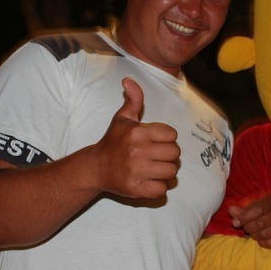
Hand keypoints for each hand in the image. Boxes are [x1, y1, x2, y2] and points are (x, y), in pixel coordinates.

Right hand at [93, 77, 179, 198]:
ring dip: (166, 171)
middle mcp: (137, 151)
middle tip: (158, 156)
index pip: (172, 135)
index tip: (157, 141)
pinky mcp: (135, 189)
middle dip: (169, 155)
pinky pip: (162, 189)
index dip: (167, 138)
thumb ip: (133, 99)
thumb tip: (129, 80)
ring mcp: (136, 171)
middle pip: (175, 153)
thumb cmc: (113, 141)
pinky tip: (150, 180)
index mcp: (137, 133)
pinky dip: (159, 187)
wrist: (95, 167)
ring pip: (171, 172)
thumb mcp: (122, 118)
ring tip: (155, 168)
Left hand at [228, 195, 270, 248]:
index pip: (258, 210)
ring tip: (252, 232)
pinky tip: (260, 238)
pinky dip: (262, 242)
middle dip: (248, 227)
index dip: (244, 217)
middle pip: (261, 223)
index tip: (235, 222)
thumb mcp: (251, 206)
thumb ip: (241, 210)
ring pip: (265, 234)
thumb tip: (231, 210)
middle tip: (245, 227)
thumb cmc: (261, 209)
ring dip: (254, 235)